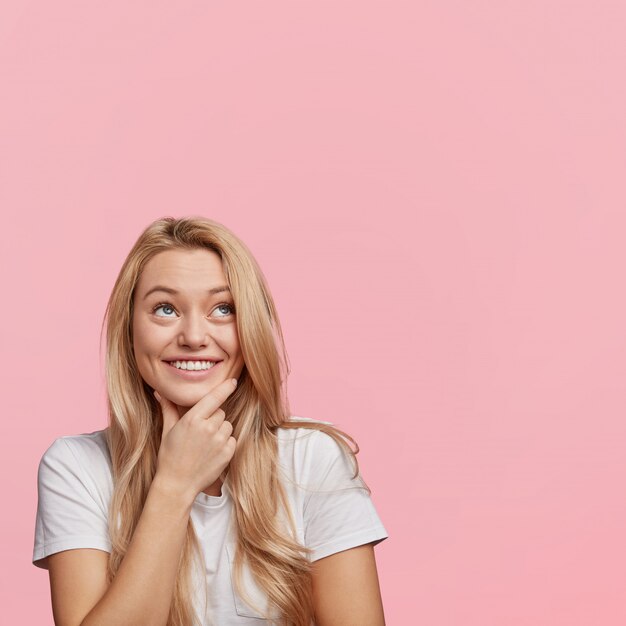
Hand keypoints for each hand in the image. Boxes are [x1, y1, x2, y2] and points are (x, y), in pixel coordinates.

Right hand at [153, 378, 237, 500]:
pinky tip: (212, 452)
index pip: (214, 397)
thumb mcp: (167, 431)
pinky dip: (225, 443)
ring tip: (205, 443)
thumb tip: (159, 392)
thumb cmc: (170, 456)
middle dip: (213, 417)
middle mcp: (208, 428)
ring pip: (227, 425)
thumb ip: (168, 409)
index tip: (233, 381)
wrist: (177, 484)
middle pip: (220, 412)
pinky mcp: (228, 453)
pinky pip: (232, 439)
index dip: (224, 388)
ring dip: (220, 430)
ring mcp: (220, 441)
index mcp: (193, 419)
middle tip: (200, 431)